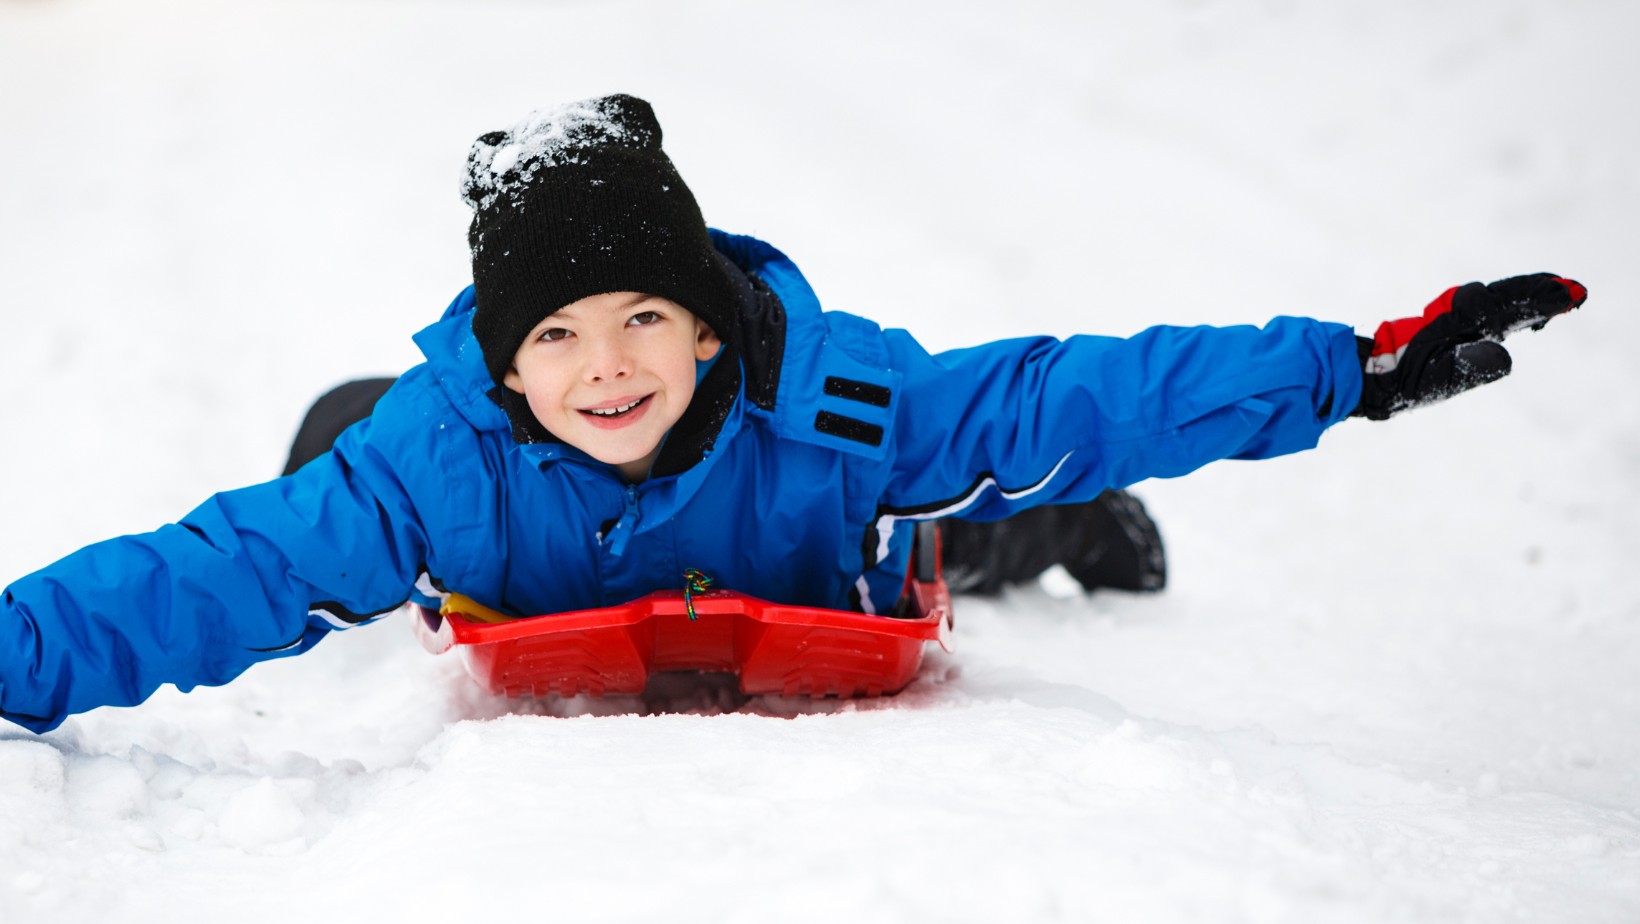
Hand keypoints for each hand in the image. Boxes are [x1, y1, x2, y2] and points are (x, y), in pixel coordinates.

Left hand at [1352, 273, 1586, 420]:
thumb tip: (1505, 356)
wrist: (1369, 375)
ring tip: (1556, 301)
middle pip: (1505, 297)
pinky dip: (1509, 309)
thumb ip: (1468, 367)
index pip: (1506, 306)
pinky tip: (1521, 320)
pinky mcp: (1452, 329)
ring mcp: (1455, 320)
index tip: (1568, 294)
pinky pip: (1487, 313)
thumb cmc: (1401, 381)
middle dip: (1538, 293)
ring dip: (1526, 299)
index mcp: (1459, 322)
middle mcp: (1459, 315)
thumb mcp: (1435, 380)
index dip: (1538, 300)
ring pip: (1497, 302)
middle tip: (1572, 291)